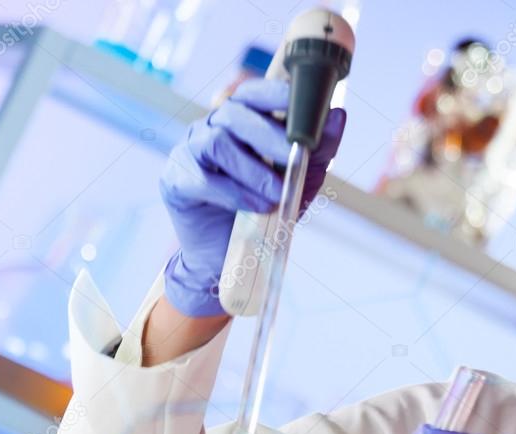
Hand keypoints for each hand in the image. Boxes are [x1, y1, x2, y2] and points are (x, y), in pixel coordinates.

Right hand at [158, 78, 345, 316]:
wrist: (229, 259)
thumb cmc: (262, 214)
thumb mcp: (298, 184)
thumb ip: (317, 153)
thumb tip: (339, 116)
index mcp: (239, 124)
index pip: (252, 94)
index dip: (275, 92)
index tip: (301, 101)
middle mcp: (210, 130)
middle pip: (234, 113)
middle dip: (269, 135)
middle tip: (295, 157)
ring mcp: (189, 152)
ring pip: (217, 142)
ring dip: (253, 170)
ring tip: (275, 195)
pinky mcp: (176, 181)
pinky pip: (202, 177)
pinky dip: (234, 193)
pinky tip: (254, 208)